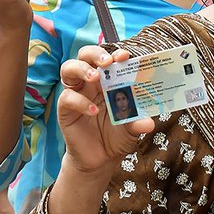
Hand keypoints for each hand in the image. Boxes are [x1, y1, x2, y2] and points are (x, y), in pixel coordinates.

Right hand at [57, 46, 153, 175]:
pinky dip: (80, 101)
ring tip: (94, 77)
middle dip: (95, 54)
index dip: (115, 53)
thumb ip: (137, 123)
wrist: (100, 159)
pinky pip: (67, 97)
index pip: (108, 59)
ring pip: (68, 69)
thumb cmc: (116, 137)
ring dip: (81, 69)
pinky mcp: (65, 108)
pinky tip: (93, 110)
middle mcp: (89, 83)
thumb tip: (149, 122)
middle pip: (84, 56)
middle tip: (107, 62)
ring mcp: (76, 93)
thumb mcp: (131, 130)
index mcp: (107, 80)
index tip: (125, 56)